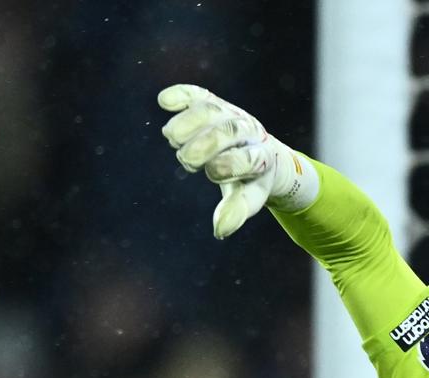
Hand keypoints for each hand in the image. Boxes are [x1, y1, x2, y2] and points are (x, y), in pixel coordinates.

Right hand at [157, 84, 318, 237]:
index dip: (227, 166)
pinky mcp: (215, 103)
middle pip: (228, 130)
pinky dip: (180, 94)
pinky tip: (163, 101)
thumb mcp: (249, 197)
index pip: (246, 158)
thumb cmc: (251, 179)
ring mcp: (232, 114)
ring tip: (172, 138)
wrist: (265, 152)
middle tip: (187, 159)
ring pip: (211, 109)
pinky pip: (198, 94)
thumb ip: (236, 211)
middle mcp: (249, 131)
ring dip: (188, 121)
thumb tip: (220, 231)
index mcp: (262, 157)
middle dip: (204, 144)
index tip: (211, 173)